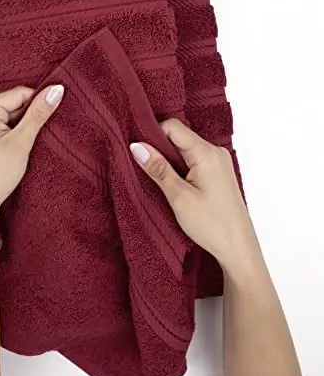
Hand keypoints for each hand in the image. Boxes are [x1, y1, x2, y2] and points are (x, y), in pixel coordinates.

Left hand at [0, 85, 63, 246]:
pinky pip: (7, 126)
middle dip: (33, 115)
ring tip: (31, 143)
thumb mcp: (21, 141)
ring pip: (14, 115)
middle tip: (45, 132)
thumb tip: (56, 90)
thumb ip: (38, 114)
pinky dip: (19, 134)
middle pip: (17, 102)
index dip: (40, 100)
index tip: (57, 111)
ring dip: (27, 126)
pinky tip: (25, 146)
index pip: (20, 92)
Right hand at [130, 119, 260, 275]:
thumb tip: (138, 147)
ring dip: (169, 161)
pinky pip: (193, 161)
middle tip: (146, 169)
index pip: (173, 127)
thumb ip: (158, 168)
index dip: (152, 134)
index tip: (138, 151)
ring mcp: (218, 162)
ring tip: (160, 181)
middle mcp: (215, 152)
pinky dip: (180, 168)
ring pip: (184, 149)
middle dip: (159, 149)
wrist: (238, 247)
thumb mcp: (179, 196)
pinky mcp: (217, 173)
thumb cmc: (213, 224)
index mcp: (207, 153)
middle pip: (179, 137)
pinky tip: (173, 185)